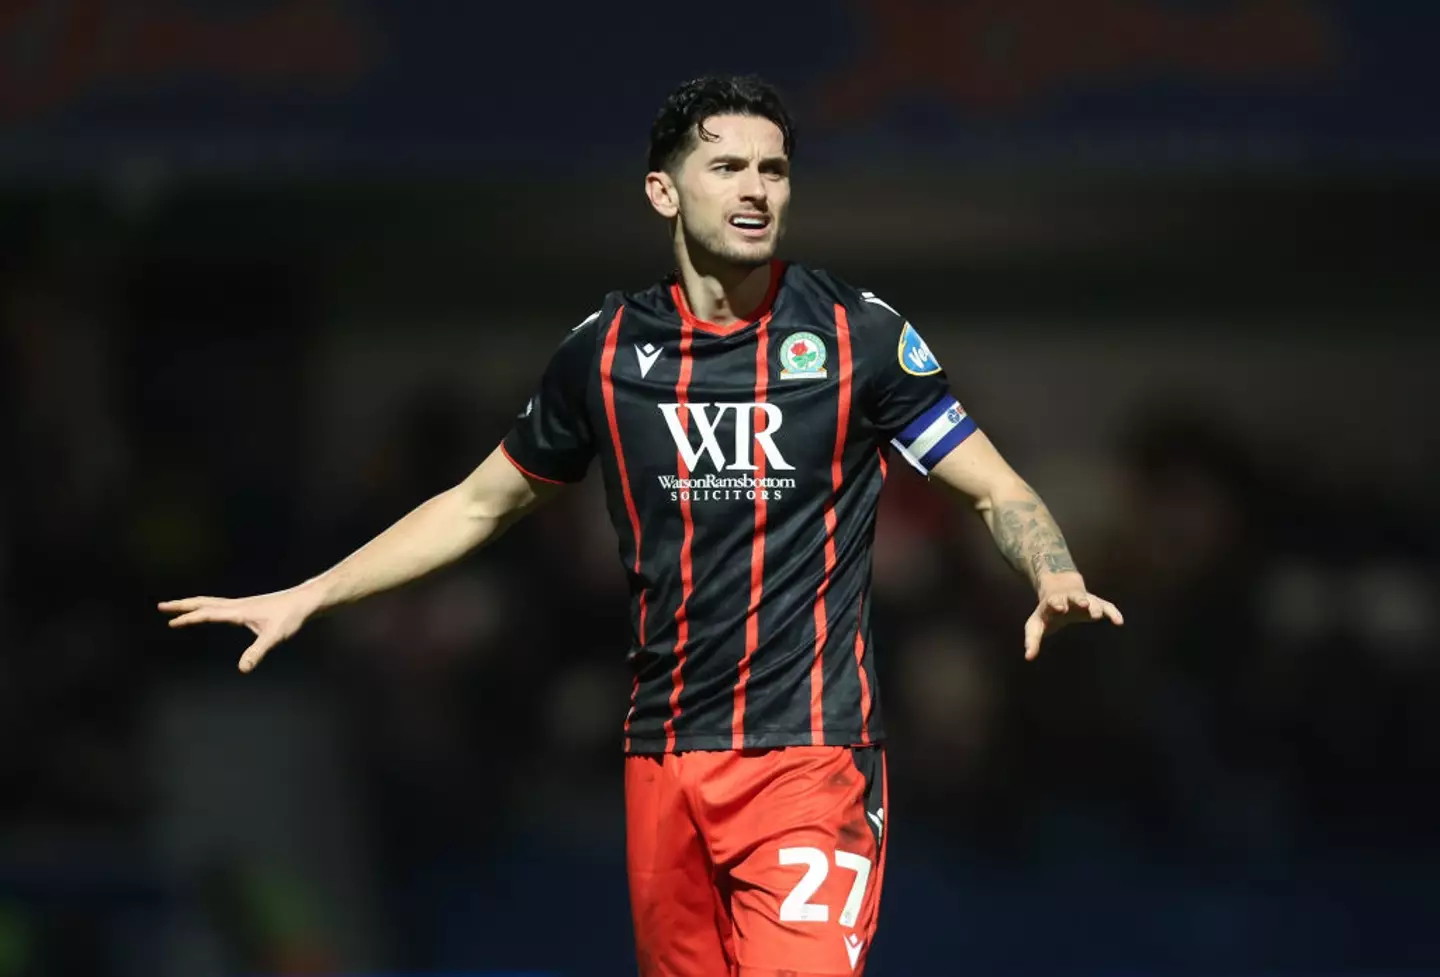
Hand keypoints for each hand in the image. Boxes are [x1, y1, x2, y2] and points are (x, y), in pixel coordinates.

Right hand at [158, 585, 320, 672]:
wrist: (305, 601)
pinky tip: (209, 612)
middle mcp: (237, 605)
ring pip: (211, 602)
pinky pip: (220, 605)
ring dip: (193, 604)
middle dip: (182, 605)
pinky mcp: (249, 606)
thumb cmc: (290, 617)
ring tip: (179, 608)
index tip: (171, 622)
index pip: (207, 613)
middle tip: (162, 606)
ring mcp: (243, 604)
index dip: (189, 618)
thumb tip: (243, 669)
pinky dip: (208, 607)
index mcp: (238, 611)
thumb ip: (257, 652)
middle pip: (203, 602)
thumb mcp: (274, 637)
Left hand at [1023, 582, 1123, 660]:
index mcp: (1053, 602)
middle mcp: (1069, 598)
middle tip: (1083, 604)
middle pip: (1075, 596)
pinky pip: (1106, 606)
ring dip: (1094, 606)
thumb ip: (1032, 640)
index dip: (1057, 603)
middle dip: (1078, 599)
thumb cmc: (1047, 613)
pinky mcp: (1096, 602)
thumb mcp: (1036, 624)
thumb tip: (1028, 658)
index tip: (1060, 607)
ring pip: (1091, 600)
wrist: (1059, 589)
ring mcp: (1084, 599)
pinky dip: (1113, 613)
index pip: (1054, 601)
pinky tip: (1119, 622)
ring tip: (1097, 615)